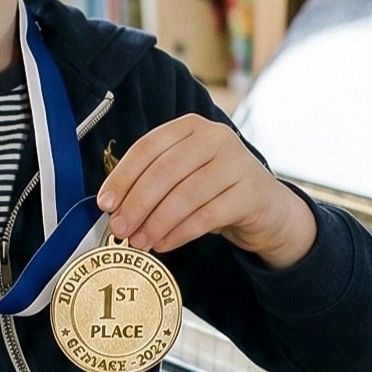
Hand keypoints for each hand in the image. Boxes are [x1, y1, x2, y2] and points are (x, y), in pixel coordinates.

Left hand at [95, 114, 316, 269]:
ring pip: (186, 194)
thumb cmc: (214, 192)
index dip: (123, 176)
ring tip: (139, 242)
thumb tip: (113, 208)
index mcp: (190, 127)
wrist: (266, 209)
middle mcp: (216, 137)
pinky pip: (208, 215)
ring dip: (156, 222)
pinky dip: (180, 232)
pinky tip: (164, 244)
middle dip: (137, 203)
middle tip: (119, 229)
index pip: (148, 147)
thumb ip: (152, 184)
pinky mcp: (252, 192)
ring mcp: (238, 162)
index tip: (105, 203)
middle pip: (165, 170)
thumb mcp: (182, 178)